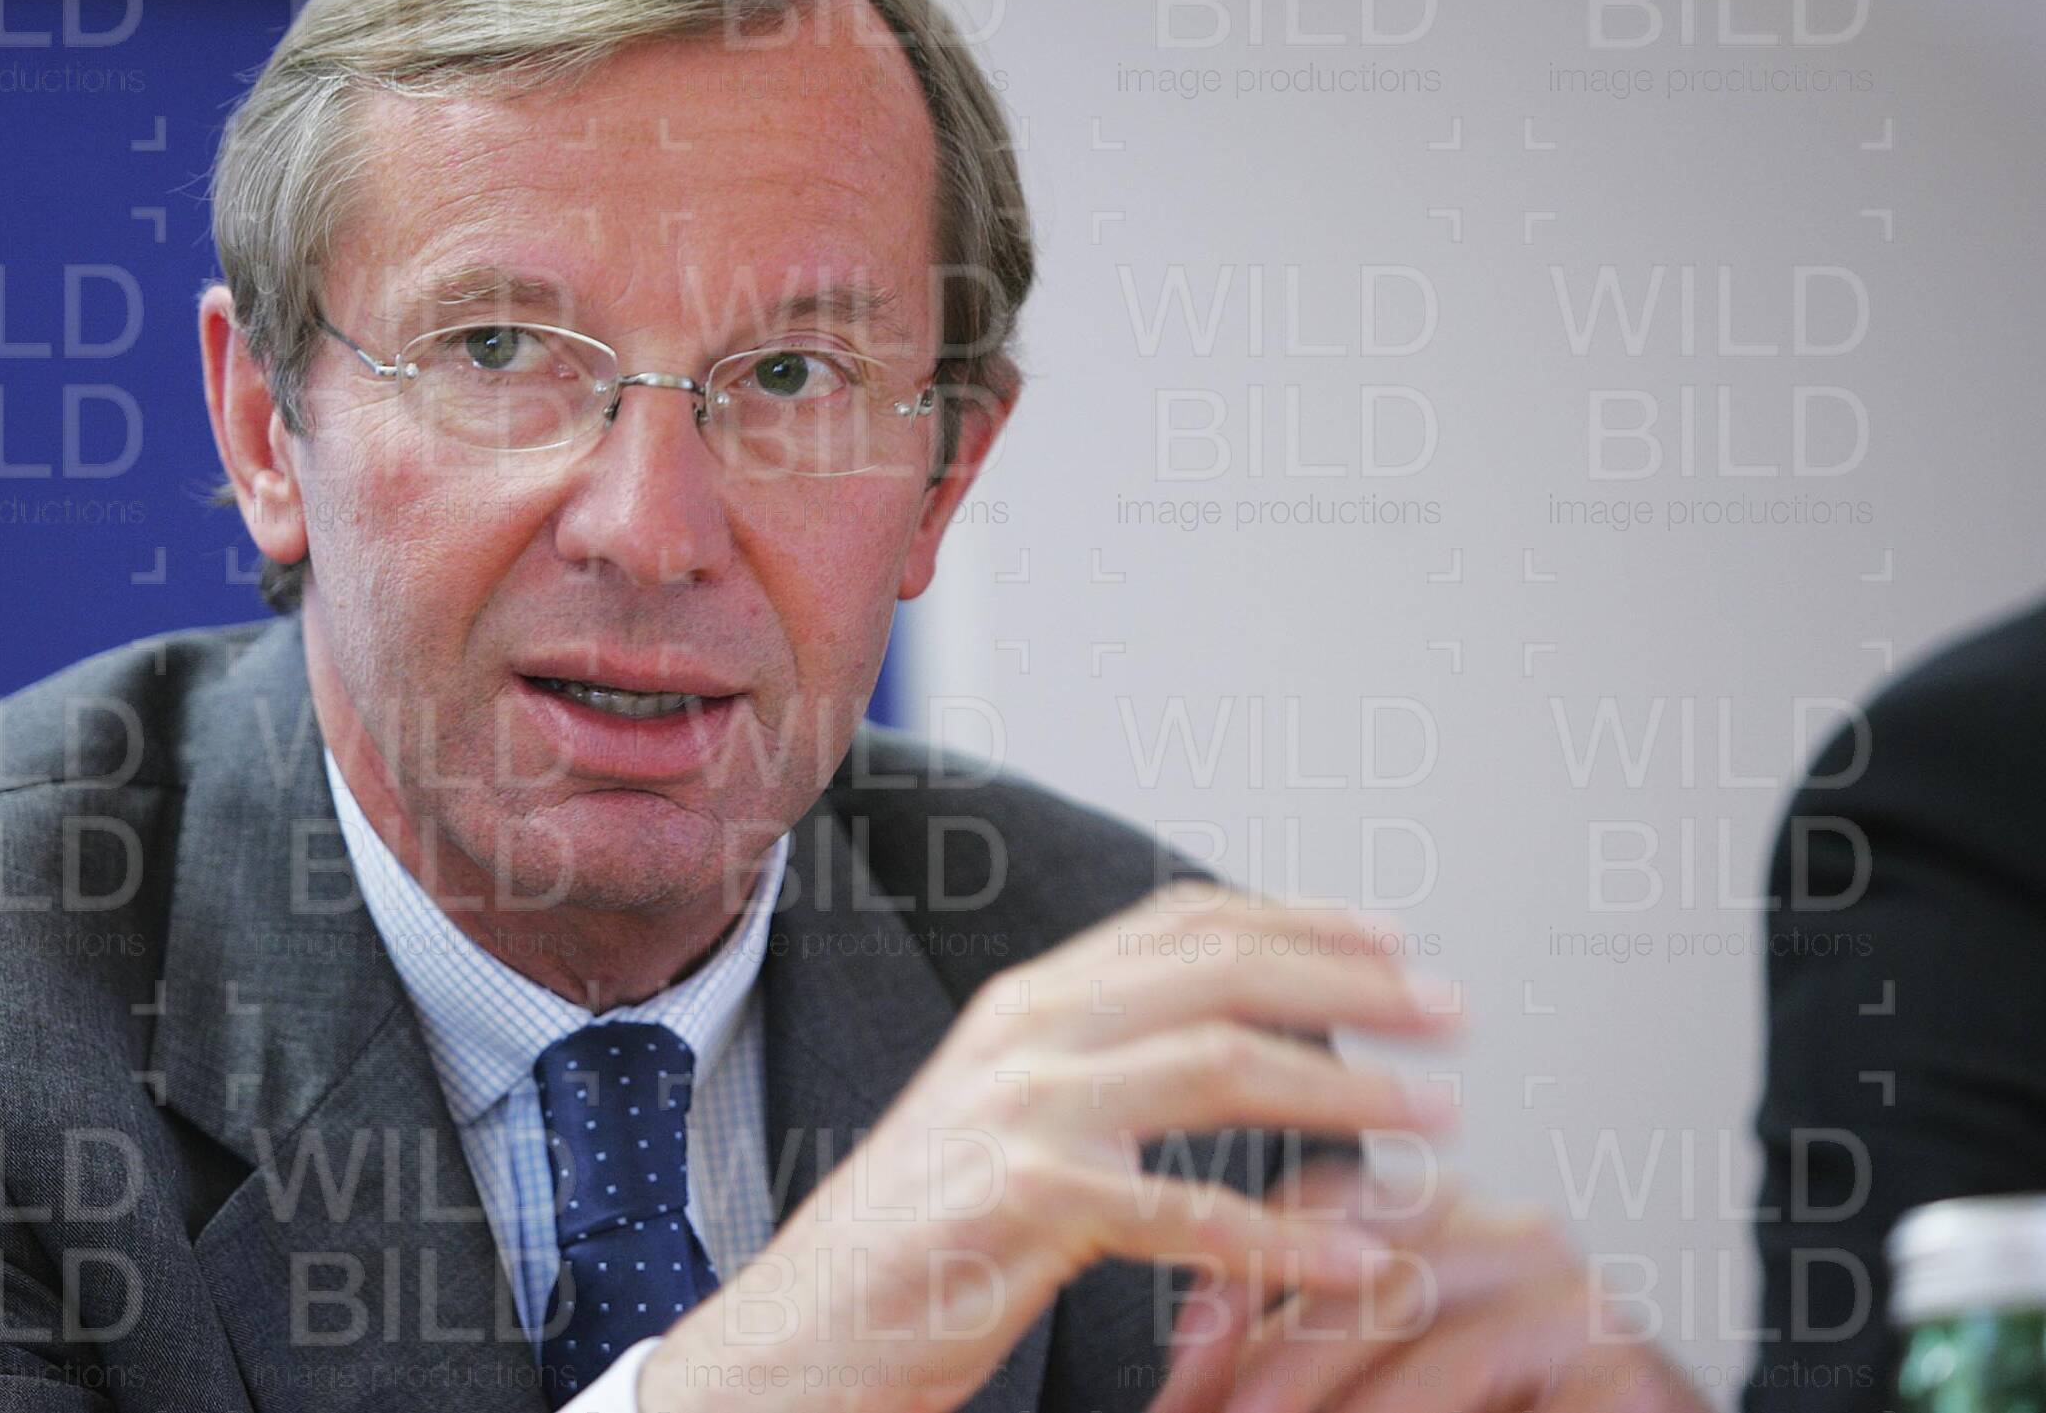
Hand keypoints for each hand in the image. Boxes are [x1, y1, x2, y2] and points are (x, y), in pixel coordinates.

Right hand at [638, 880, 1462, 1412]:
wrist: (802, 1334)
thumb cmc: (920, 1242)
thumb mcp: (1008, 1118)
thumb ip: (1102, 1064)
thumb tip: (1229, 1041)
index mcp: (1028, 1002)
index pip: (1187, 920)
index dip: (1304, 920)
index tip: (1396, 943)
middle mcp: (1025, 1032)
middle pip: (1220, 968)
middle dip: (1353, 983)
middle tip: (1451, 1015)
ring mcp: (1021, 1111)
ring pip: (1217, 1064)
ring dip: (1345, 1088)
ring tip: (1435, 1119)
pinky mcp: (1023, 1204)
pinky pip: (1185, 1212)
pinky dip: (1285, 1238)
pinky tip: (1357, 1261)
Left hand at [1148, 1160, 1710, 1412]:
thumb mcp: (1383, 1386)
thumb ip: (1296, 1370)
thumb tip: (1180, 1400)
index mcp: (1447, 1219)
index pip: (1322, 1204)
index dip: (1242, 1282)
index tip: (1183, 1367)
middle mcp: (1513, 1236)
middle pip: (1368, 1266)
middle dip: (1273, 1361)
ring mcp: (1578, 1296)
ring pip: (1432, 1331)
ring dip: (1339, 1402)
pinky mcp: (1627, 1367)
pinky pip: (1495, 1382)